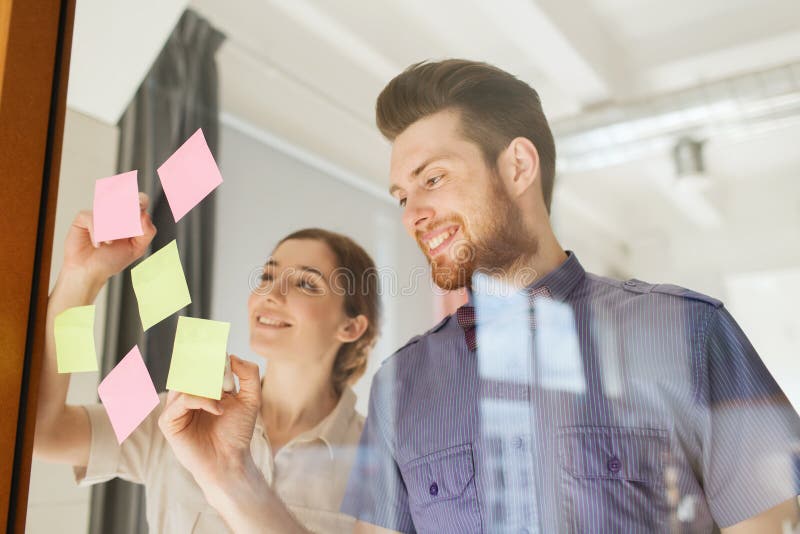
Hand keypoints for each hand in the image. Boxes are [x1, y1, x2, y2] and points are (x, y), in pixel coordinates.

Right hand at [62, 192, 156, 284]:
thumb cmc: (112, 260)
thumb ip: (147, 232)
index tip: (140, 208)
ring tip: (110, 242)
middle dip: (126, 215)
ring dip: (111, 228)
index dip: (141, 201)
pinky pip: (93, 218)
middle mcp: (115, 213)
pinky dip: (97, 232)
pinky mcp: (83, 218)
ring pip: (108, 210)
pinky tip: (98, 244)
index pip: (140, 201)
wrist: (90, 273)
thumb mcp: (137, 249)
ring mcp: (100, 214)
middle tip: (124, 229)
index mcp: (131, 218)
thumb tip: (145, 214)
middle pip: (124, 201)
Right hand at [158, 355, 260, 486]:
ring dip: (207, 384)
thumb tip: (232, 356)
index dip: (204, 349)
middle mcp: (185, 396)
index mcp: (201, 389)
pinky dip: (202, 400)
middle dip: (206, 364)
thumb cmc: (238, 432)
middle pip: (187, 368)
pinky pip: (182, 400)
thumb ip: (248, 374)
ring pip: (185, 382)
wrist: (232, 460)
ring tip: (223, 395)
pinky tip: (219, 409)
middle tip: (221, 361)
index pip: (197, 363)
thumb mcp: (251, 398)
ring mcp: (175, 409)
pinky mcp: (169, 423)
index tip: (213, 336)